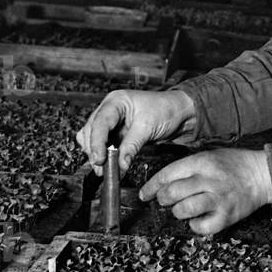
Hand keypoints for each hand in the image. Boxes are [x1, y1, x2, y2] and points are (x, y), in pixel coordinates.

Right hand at [77, 90, 195, 174]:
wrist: (180, 113)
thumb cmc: (166, 110)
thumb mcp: (148, 127)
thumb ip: (131, 146)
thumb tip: (119, 165)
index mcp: (116, 101)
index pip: (100, 122)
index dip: (96, 142)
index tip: (99, 159)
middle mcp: (109, 109)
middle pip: (92, 131)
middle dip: (94, 150)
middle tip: (101, 169)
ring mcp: (112, 121)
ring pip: (93, 139)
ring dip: (97, 154)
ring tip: (104, 170)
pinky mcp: (116, 132)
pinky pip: (104, 145)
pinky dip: (105, 155)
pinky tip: (109, 166)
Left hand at [138, 148, 271, 234]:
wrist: (264, 175)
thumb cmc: (235, 165)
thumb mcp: (211, 155)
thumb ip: (188, 167)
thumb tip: (163, 182)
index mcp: (203, 162)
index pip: (167, 175)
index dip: (151, 187)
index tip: (146, 194)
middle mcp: (210, 180)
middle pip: (172, 193)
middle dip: (163, 199)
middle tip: (165, 201)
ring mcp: (219, 199)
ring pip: (183, 210)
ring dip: (178, 212)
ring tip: (183, 209)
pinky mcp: (227, 216)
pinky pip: (200, 227)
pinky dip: (195, 225)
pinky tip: (200, 218)